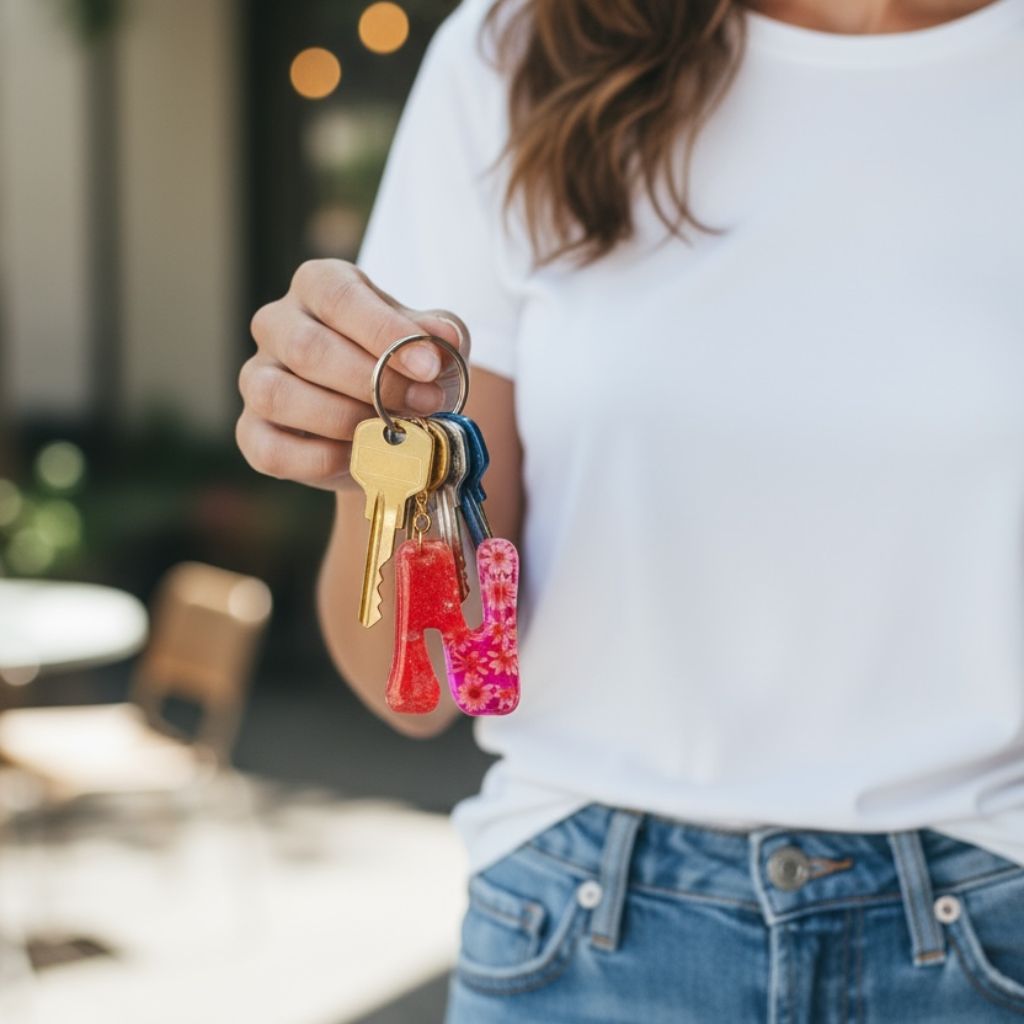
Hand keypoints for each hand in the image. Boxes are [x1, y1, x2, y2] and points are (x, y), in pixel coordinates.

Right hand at [237, 259, 468, 490]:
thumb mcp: (431, 342)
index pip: (339, 297)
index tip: (428, 366)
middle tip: (424, 403)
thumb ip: (437, 335)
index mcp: (317, 285)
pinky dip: (321, 460)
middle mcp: (276, 325)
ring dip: (345, 420)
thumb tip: (444, 338)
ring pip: (278, 396)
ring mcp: (256, 377)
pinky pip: (272, 449)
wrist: (385, 424)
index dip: (384, 332)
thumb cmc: (403, 368)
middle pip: (307, 348)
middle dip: (374, 383)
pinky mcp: (252, 431)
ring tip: (393, 432)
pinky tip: (361, 456)